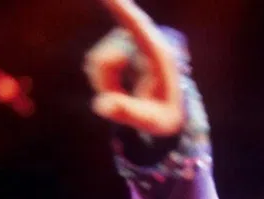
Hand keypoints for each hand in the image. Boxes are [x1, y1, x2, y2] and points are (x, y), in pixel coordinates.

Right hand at [84, 0, 184, 136]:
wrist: (169, 110)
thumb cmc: (165, 116)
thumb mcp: (153, 122)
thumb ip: (129, 113)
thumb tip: (100, 105)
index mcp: (160, 54)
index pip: (137, 25)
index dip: (121, 8)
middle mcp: (144, 41)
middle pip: (104, 59)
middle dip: (104, 86)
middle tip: (119, 106)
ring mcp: (130, 41)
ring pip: (97, 62)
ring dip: (103, 84)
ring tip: (123, 98)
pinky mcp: (119, 44)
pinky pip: (95, 63)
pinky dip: (102, 81)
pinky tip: (118, 87)